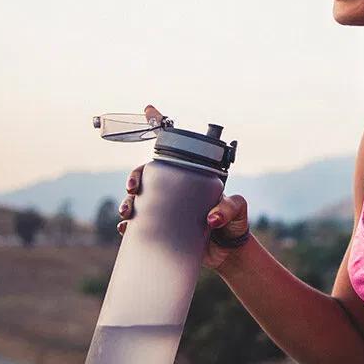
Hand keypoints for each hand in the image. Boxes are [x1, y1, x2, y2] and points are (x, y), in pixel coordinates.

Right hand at [117, 104, 250, 269]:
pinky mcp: (161, 231)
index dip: (160, 127)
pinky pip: (139, 226)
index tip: (148, 109)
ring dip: (127, 202)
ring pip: (138, 200)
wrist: (229, 253)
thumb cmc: (235, 225)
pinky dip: (129, 226)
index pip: (176, 150)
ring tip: (127, 211)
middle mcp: (175, 191)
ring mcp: (166, 210)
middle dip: (134, 177)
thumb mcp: (237, 210)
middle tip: (133, 188)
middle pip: (147, 175)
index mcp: (191, 179)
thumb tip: (211, 218)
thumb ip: (229, 208)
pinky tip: (126, 229)